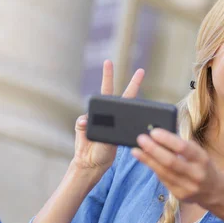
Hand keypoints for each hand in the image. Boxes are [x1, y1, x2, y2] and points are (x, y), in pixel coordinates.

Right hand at [72, 60, 144, 174]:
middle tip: (108, 61)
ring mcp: (93, 116)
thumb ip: (109, 130)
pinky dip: (85, 127)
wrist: (92, 161)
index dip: (134, 83)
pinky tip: (86, 132)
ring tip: (95, 127)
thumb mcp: (115, 141)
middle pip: (107, 90)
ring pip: (93, 108)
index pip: (128, 96)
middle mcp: (106, 113)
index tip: (141, 71)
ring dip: (95, 117)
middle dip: (107, 75)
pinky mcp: (82, 123)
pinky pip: (82, 121)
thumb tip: (95, 120)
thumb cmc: (108, 151)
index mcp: (120, 115)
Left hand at [131, 129, 223, 206]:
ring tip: (136, 150)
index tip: (153, 132)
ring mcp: (188, 187)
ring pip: (163, 172)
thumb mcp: (200, 154)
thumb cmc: (203, 166)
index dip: (167, 139)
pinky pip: (163, 180)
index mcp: (203, 159)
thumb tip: (160, 136)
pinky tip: (146, 160)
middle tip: (141, 139)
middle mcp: (196, 174)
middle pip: (170, 161)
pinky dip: (154, 168)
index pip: (183, 148)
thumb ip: (183, 147)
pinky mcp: (179, 195)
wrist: (214, 191)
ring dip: (148, 160)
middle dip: (153, 150)